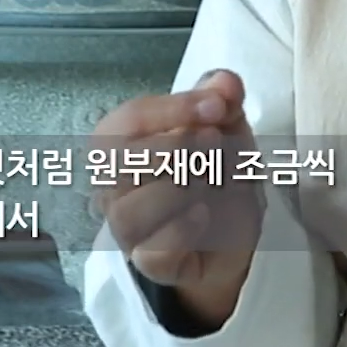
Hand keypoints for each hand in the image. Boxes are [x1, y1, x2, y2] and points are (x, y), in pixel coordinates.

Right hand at [92, 71, 262, 333]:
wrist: (233, 224)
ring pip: (129, 212)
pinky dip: (180, 230)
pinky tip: (204, 214)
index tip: (218, 106)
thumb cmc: (214, 164)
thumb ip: (223, 97)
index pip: (126, 120)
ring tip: (215, 178)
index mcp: (120, 142)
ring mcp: (127, 228)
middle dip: (176, 146)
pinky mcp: (150, 262)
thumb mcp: (225, 123)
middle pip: (119, 164)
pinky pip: (152, 252)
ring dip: (180, 189)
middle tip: (217, 141)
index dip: (173, 108)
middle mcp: (113, 186)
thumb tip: (226, 84)